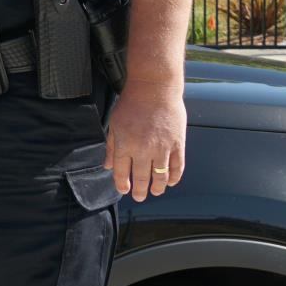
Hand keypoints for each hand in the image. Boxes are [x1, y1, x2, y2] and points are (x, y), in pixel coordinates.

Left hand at [105, 79, 186, 201]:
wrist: (154, 88)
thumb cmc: (131, 104)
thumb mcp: (115, 124)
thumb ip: (112, 147)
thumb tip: (108, 167)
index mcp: (125, 145)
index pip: (122, 173)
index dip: (122, 185)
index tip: (124, 191)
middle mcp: (143, 150)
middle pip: (141, 178)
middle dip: (140, 191)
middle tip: (140, 197)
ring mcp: (162, 148)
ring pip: (160, 176)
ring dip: (157, 188)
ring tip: (155, 192)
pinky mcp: (177, 143)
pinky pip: (177, 166)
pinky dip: (174, 177)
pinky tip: (170, 182)